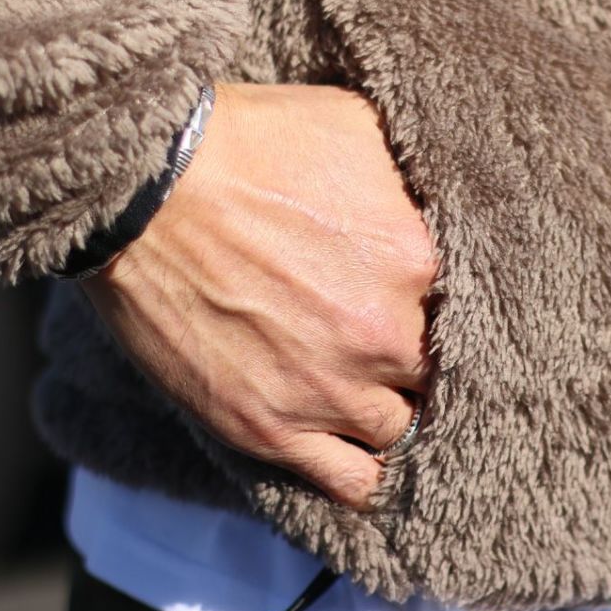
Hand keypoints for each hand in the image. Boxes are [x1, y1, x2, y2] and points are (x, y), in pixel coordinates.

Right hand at [82, 84, 439, 509]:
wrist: (146, 186)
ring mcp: (329, 390)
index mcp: (416, 261)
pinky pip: (352, 482)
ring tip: (360, 384)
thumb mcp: (353, 128)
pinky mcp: (271, 428)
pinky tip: (352, 444)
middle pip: (434, 372)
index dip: (437, 303)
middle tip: (385, 339)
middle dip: (413, 355)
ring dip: (386, 407)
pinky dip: (364, 470)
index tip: (417, 300)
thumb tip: (434, 205)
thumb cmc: (248, 145)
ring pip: (399, 428)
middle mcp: (384, 335)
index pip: (464, 307)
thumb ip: (412, 178)